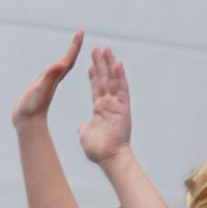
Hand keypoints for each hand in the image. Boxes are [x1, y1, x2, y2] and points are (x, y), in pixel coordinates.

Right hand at [12, 30, 81, 127]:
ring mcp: (49, 85)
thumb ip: (50, 76)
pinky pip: (54, 74)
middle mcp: (55, 80)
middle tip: (79, 34)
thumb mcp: (40, 88)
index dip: (74, 45)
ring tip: (72, 47)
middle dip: (74, 47)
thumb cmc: (32, 107)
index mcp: (56, 78)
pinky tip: (57, 67)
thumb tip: (61, 64)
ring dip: (68, 56)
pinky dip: (58, 67)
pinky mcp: (44, 89)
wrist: (27, 124)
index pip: (68, 58)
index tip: (80, 31)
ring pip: (62, 67)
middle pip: (68, 61)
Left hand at [78, 44, 130, 164]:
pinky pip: (123, 90)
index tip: (89, 63)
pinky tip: (118, 64)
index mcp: (99, 109)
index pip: (96, 88)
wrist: (109, 158)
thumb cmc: (98, 151)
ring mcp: (117, 105)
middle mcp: (109, 104)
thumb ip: (84, 128)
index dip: (93, 76)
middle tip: (96, 49)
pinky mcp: (124, 108)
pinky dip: (121, 77)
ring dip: (110, 65)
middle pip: (105, 79)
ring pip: (114, 80)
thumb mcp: (86, 136)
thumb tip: (82, 128)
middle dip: (100, 64)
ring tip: (105, 50)